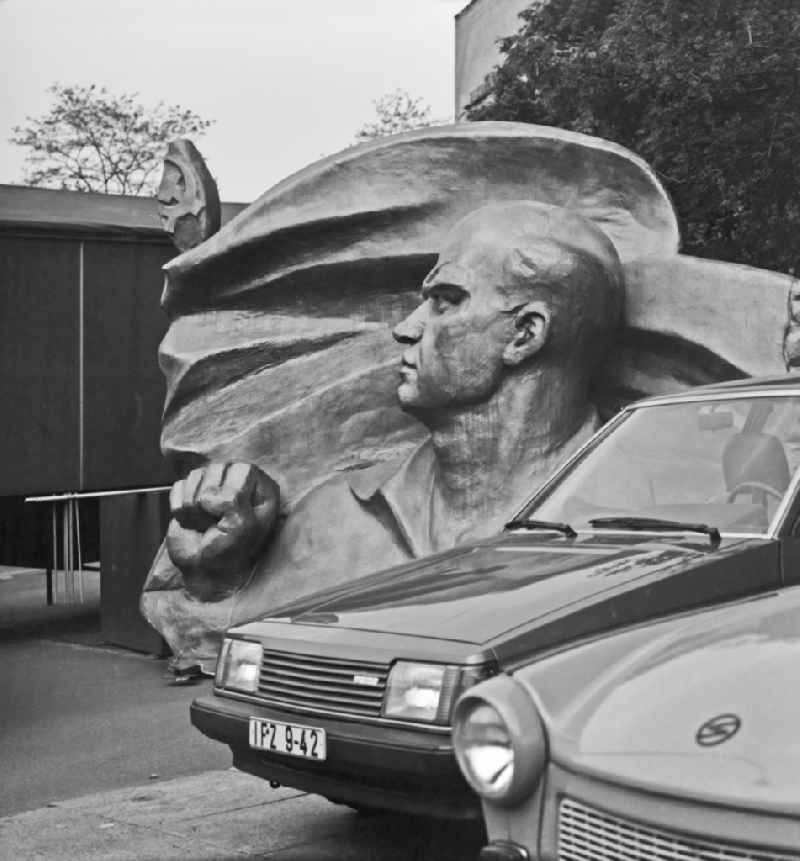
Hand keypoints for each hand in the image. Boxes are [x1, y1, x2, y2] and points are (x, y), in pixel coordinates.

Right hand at [166, 462, 279, 600]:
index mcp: (262, 488)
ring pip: (195, 475)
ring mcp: (214, 484)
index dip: (233, 494)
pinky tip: (191, 520)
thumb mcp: (242, 529)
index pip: (243, 470)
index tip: (234, 517)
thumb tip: (208, 495)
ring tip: (205, 523)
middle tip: (216, 523)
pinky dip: (181, 508)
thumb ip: (234, 503)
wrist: (203, 572)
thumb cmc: (229, 554)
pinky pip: (178, 486)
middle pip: (216, 469)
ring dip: (194, 507)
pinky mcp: (190, 492)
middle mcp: (240, 481)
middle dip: (210, 501)